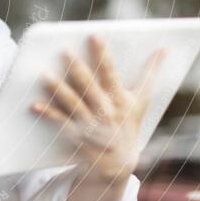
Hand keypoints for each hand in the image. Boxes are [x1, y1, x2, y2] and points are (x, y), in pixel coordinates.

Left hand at [30, 35, 165, 181]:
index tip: (94, 36)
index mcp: (121, 100)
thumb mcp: (141, 102)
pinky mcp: (76, 135)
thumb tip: (164, 49)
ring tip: (44, 74)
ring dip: (58, 89)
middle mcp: (106, 111)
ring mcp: (90, 124)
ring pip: (73, 103)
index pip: (111, 72)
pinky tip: (34, 104)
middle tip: (63, 49)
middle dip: (76, 67)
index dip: (102, 54)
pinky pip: (60, 122)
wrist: (118, 164)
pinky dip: (48, 113)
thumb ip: (150, 74)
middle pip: (89, 86)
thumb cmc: (129, 125)